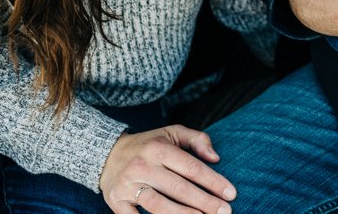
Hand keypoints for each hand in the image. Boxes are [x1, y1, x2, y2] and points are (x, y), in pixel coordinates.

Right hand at [101, 126, 235, 213]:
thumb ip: (197, 139)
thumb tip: (215, 157)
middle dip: (204, 202)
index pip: (192, 167)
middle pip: (179, 188)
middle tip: (225, 212)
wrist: (106, 153)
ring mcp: (128, 185)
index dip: (213, 181)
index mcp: (159, 148)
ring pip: (158, 205)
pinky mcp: (116, 201)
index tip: (231, 194)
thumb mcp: (172, 132)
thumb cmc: (149, 145)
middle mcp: (143, 166)